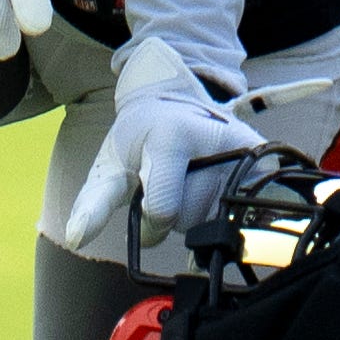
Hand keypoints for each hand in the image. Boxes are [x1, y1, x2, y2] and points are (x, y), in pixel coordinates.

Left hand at [59, 35, 276, 260]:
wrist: (176, 100)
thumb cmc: (138, 138)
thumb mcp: (109, 166)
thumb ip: (93, 204)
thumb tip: (76, 239)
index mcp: (171, 136)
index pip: (163, 210)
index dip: (149, 219)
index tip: (145, 203)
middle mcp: (214, 137)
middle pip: (190, 218)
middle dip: (175, 215)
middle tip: (170, 186)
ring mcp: (244, 146)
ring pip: (217, 218)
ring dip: (201, 212)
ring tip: (192, 182)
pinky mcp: (264, 156)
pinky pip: (243, 207)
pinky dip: (224, 208)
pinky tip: (214, 187)